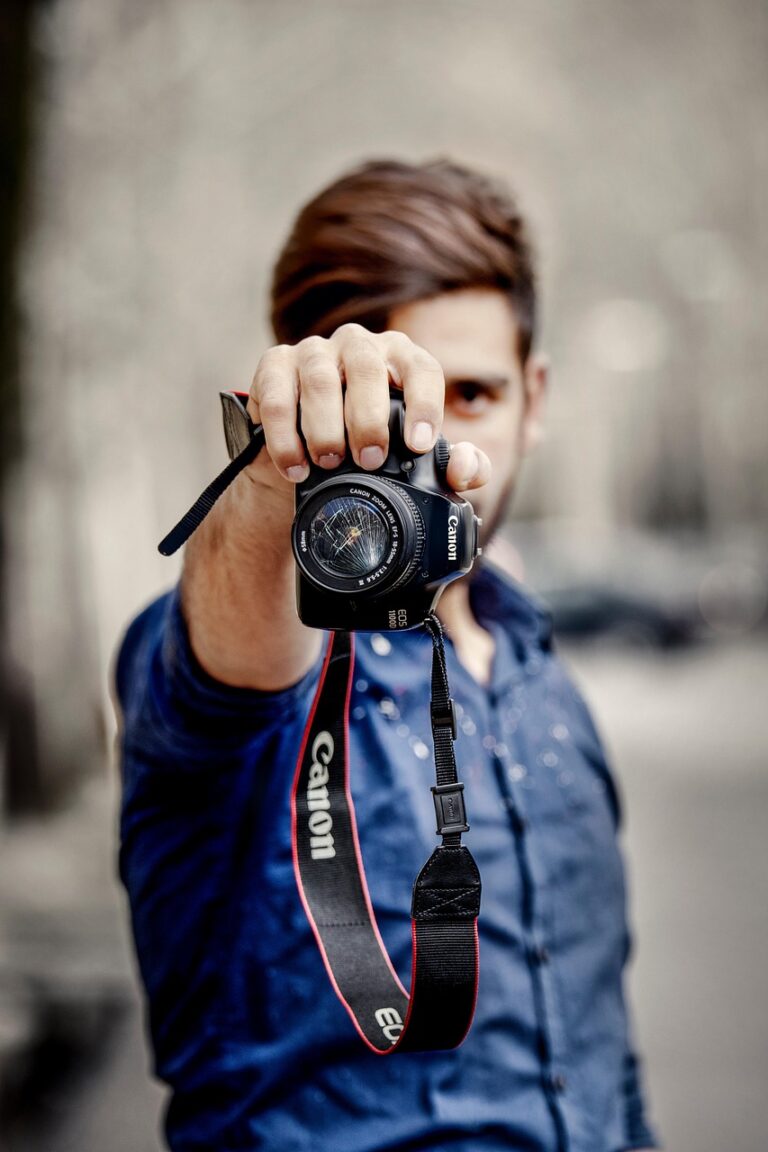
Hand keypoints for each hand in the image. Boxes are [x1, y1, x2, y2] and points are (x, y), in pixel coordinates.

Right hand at [247, 324, 491, 493]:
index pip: (421, 368)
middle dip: (368, 418)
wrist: (306, 461)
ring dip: (324, 427)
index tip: (418, 444)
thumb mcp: (411, 461)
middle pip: (367, 368)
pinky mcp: (274, 366)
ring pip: (319, 380)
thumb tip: (466, 469)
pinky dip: (283, 434)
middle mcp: (358, 346)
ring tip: (327, 463)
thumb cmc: (369, 450)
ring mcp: (313, 352)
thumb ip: (453, 467)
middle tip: (368, 459)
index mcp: (400, 359)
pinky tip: (294, 465)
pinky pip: (276, 394)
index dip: (424, 403)